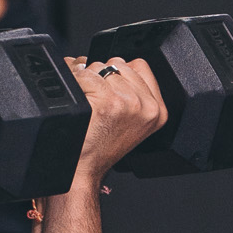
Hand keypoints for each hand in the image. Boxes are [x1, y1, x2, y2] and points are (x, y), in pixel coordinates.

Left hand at [63, 55, 167, 184]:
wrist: (82, 169)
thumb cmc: (101, 146)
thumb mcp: (132, 121)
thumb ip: (133, 90)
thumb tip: (114, 63)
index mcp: (158, 110)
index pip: (139, 65)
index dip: (119, 73)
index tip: (110, 89)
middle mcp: (146, 106)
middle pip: (118, 63)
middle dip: (102, 75)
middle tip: (96, 100)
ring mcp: (127, 103)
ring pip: (99, 67)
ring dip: (86, 79)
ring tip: (87, 103)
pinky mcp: (107, 102)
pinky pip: (83, 74)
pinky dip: (74, 83)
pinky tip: (78, 103)